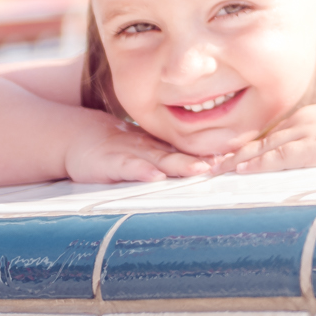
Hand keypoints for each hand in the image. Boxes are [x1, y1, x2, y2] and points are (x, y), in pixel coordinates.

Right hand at [64, 117, 220, 184]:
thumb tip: (209, 165)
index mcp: (161, 146)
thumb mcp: (146, 152)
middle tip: (224, 163)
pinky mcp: (111, 163)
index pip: (189, 149)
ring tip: (199, 168)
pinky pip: (128, 167)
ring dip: (180, 164)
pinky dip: (141, 171)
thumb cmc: (117, 148)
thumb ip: (171, 157)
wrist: (79, 140)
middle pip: (180, 153)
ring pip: (160, 158)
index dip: (211, 152)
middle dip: (203, 158)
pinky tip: (154, 176)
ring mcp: (131, 153)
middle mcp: (150, 148)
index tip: (236, 157)